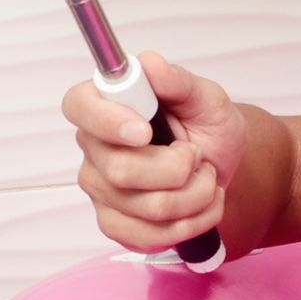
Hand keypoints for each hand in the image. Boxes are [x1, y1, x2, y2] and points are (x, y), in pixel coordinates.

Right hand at [64, 50, 242, 253]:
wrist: (221, 168)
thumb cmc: (207, 127)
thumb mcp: (207, 98)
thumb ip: (178, 81)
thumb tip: (149, 64)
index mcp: (105, 103)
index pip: (79, 106)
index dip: (107, 121)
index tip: (145, 130)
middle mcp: (94, 147)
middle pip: (120, 170)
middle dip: (178, 169)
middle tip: (196, 156)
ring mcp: (100, 189)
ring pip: (147, 207)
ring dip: (195, 196)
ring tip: (205, 178)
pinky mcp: (114, 223)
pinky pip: (150, 236)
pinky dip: (191, 223)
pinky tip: (200, 205)